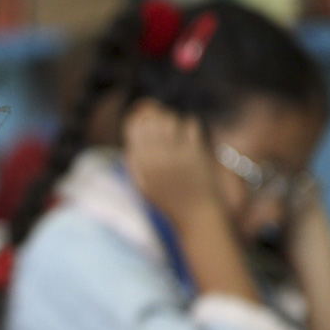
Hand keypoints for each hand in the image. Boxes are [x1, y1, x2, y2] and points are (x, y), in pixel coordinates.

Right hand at [123, 99, 221, 223]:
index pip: (134, 127)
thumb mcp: (142, 185)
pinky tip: (186, 135)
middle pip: (152, 119)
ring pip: (171, 119)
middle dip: (154, 116)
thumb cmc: (167, 201)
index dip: (138, 120)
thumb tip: (132, 138)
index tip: (143, 122)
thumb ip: (134, 162)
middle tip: (159, 121)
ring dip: (170, 120)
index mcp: (142, 163)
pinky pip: (190, 125)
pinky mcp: (197, 150)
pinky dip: (187, 125)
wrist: (197, 213)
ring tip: (172, 128)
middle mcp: (158, 155)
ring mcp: (178, 152)